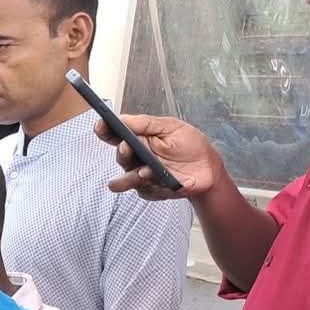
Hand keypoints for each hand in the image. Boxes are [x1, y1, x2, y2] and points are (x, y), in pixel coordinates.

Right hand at [98, 113, 222, 200]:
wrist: (208, 170)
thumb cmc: (191, 146)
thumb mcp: (172, 127)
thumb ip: (147, 123)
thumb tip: (123, 118)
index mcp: (139, 140)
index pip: (115, 135)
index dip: (105, 130)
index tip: (101, 125)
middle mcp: (136, 158)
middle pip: (120, 156)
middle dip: (122, 152)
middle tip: (127, 148)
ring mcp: (141, 176)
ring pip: (124, 180)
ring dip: (130, 177)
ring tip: (142, 174)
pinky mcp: (149, 191)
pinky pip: (143, 191)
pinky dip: (153, 187)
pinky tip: (165, 183)